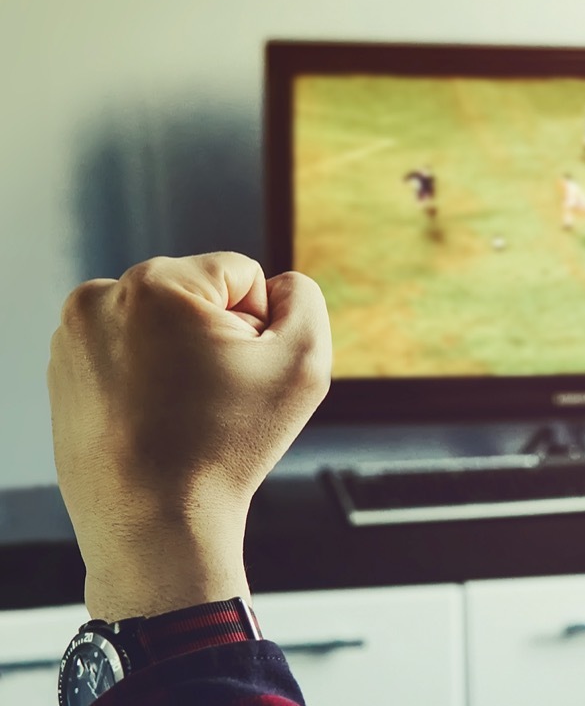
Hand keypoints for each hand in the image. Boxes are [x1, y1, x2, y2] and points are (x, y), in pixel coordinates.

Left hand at [48, 253, 331, 619]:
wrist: (155, 525)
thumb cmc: (226, 448)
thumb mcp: (303, 362)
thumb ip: (305, 300)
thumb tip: (279, 288)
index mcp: (154, 283)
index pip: (242, 275)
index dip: (260, 328)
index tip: (240, 377)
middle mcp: (101, 298)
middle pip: (199, 297)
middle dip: (219, 340)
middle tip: (215, 400)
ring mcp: (73, 337)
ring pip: (164, 325)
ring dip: (186, 358)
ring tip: (184, 413)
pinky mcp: (64, 373)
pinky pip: (131, 354)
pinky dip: (152, 380)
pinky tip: (158, 421)